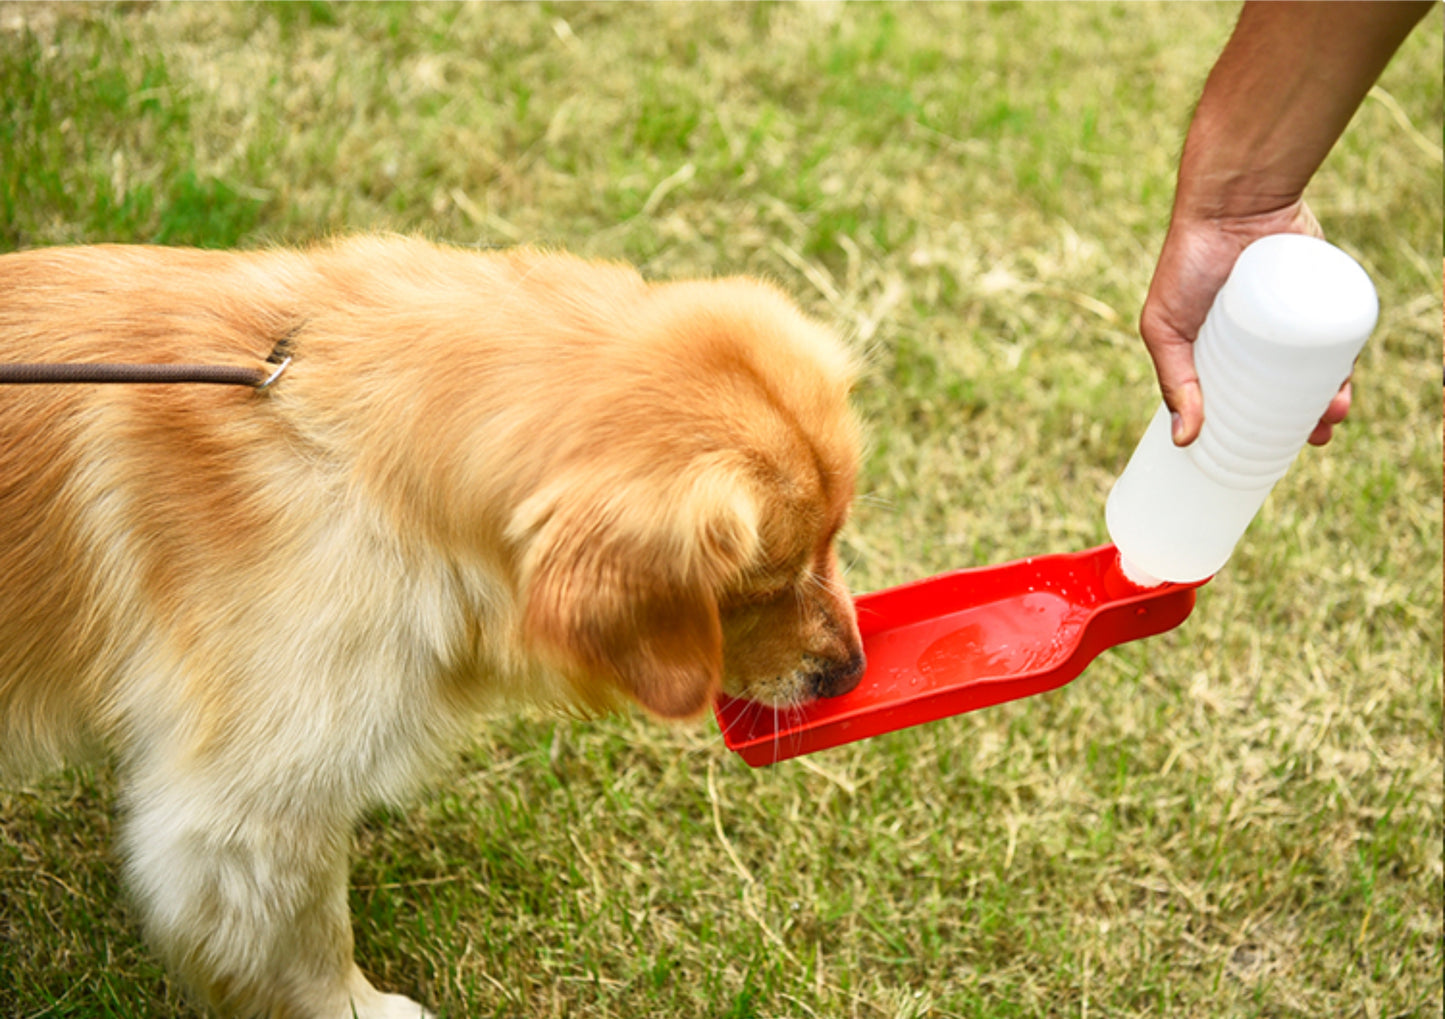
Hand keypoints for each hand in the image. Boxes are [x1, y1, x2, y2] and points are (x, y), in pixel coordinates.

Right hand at [1137, 199, 1350, 446]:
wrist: (1231, 204)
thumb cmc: (1186, 264)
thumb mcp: (1165, 328)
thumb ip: (1173, 380)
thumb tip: (1183, 440)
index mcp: (1217, 354)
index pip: (1241, 401)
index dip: (1256, 430)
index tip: (1271, 454)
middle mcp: (1256, 340)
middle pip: (1285, 389)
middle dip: (1303, 419)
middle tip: (1317, 436)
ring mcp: (1289, 319)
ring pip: (1315, 367)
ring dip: (1331, 395)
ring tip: (1337, 411)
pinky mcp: (1317, 296)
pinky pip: (1335, 334)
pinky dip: (1345, 359)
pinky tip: (1349, 377)